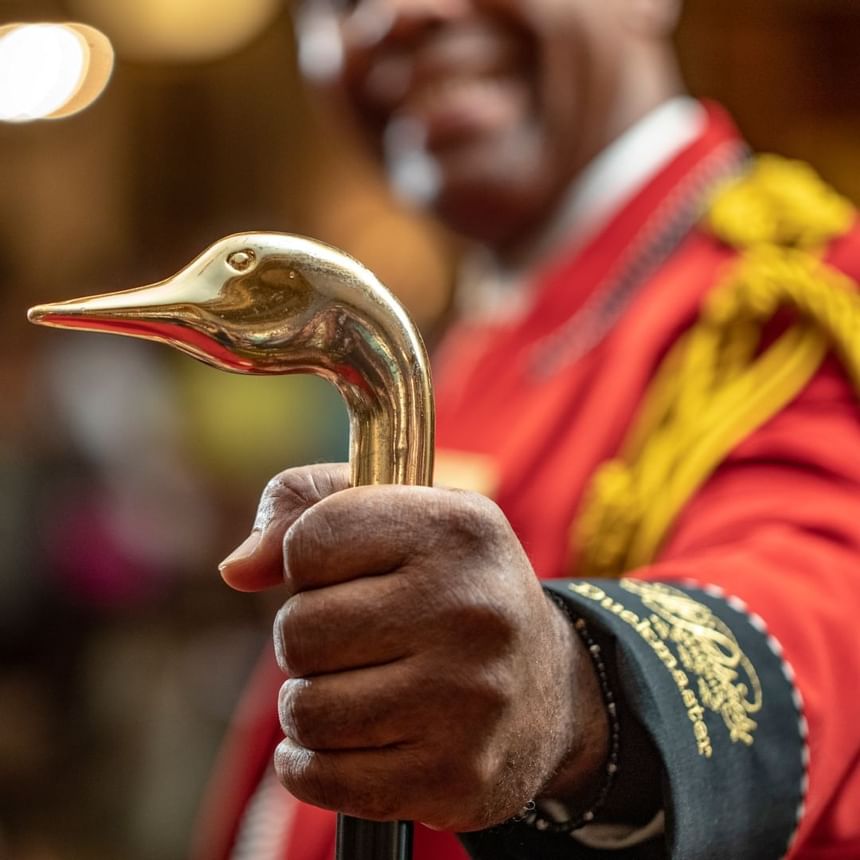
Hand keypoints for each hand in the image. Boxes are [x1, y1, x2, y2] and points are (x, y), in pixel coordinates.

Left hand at [219, 463, 608, 830]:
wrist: (549, 688)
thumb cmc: (454, 588)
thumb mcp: (407, 514)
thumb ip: (309, 506)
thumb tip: (236, 570)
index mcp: (458, 530)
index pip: (310, 542)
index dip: (304, 562)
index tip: (338, 574)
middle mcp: (470, 610)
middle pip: (299, 630)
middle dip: (306, 638)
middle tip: (351, 640)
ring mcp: (467, 700)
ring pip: (305, 709)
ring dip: (310, 702)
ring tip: (355, 687)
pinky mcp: (455, 778)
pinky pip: (322, 776)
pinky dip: (311, 763)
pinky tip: (348, 740)